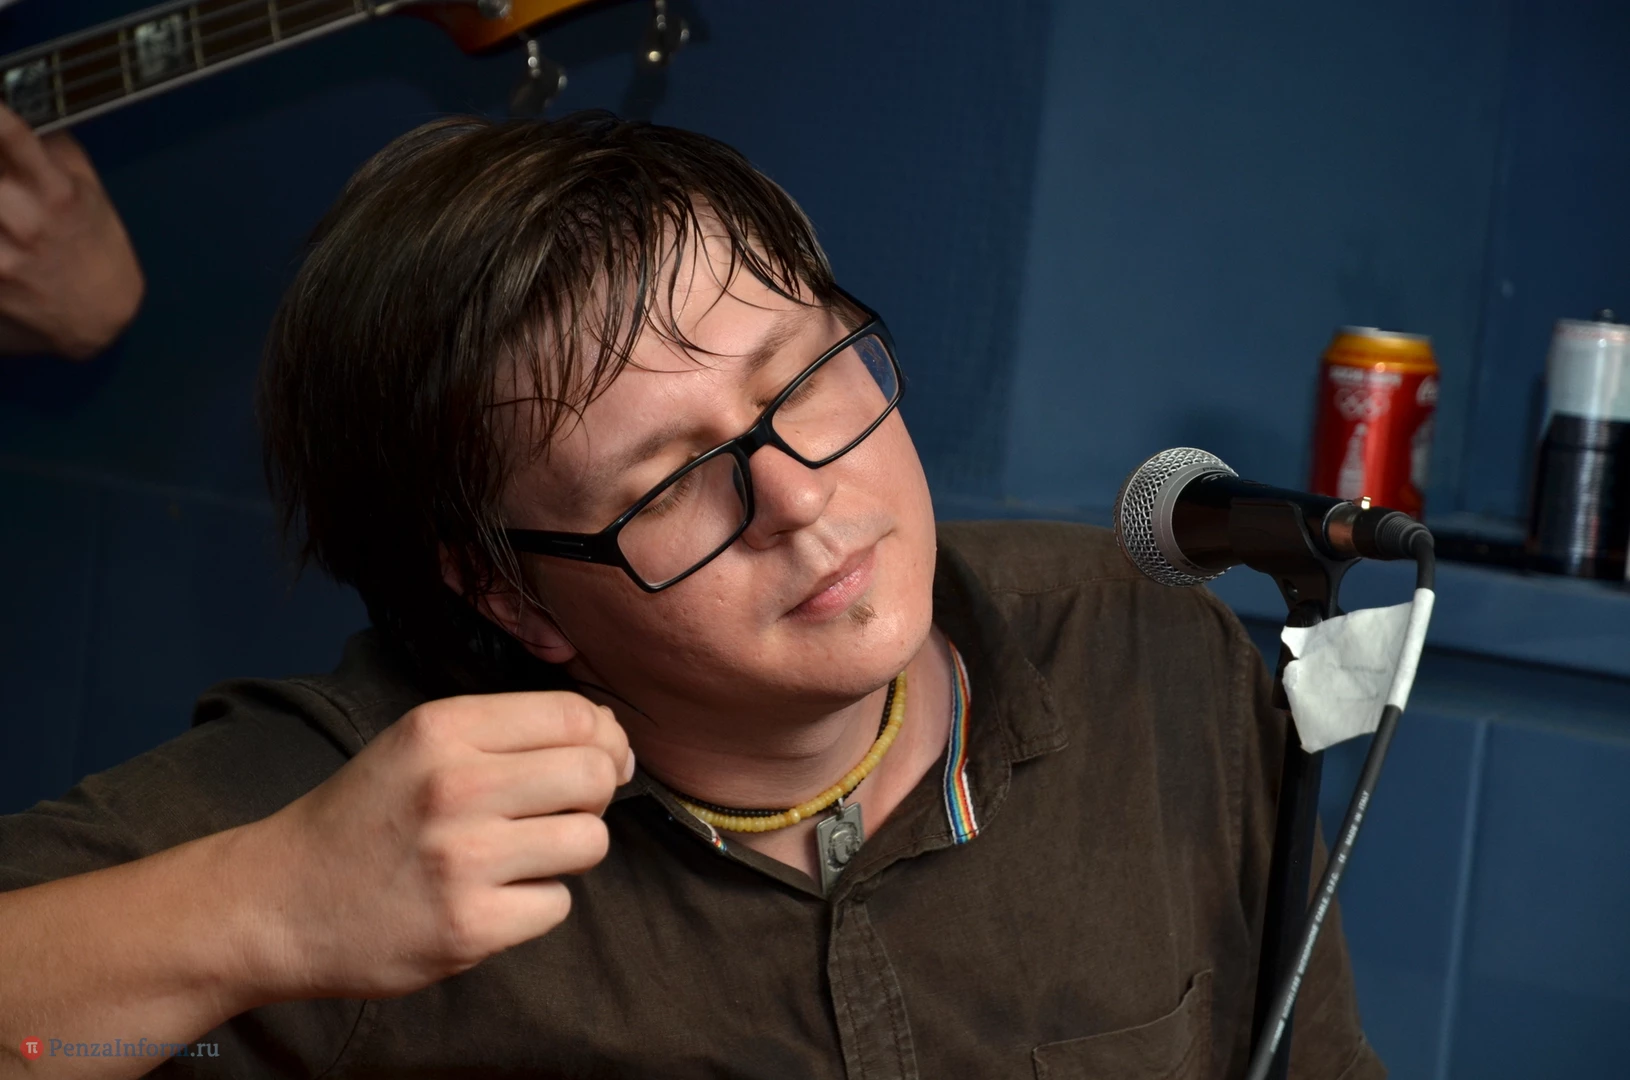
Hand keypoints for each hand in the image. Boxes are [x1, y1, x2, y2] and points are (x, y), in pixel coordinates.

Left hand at [0, 104, 143, 359]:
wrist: (101, 320)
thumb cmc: (98, 253)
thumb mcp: (92, 196)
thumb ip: (54, 153)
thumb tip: (17, 119)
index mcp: (57, 192)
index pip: (10, 134)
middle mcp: (25, 220)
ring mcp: (0, 255)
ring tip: (3, 208)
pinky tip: (3, 234)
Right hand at [245, 691, 632, 1000]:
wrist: (278, 903)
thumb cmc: (365, 819)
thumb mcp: (420, 746)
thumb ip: (509, 734)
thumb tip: (612, 739)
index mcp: (443, 729)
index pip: (574, 714)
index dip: (605, 739)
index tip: (601, 759)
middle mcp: (454, 786)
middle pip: (594, 774)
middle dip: (595, 794)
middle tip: (562, 811)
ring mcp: (462, 859)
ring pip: (589, 842)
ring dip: (569, 852)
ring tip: (522, 856)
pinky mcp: (469, 927)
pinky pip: (557, 906)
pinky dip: (535, 905)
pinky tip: (491, 898)